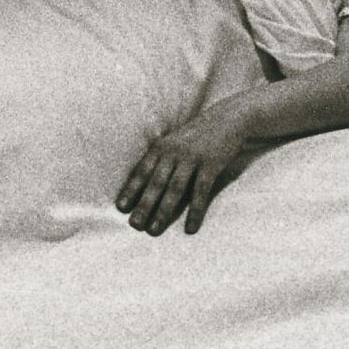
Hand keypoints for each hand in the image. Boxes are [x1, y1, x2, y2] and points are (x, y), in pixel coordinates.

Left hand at [117, 102, 250, 235]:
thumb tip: (145, 182)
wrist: (227, 118)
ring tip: (154, 230)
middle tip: (134, 225)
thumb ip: (161, 158)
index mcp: (161, 146)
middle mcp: (174, 151)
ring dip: (163, 211)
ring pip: (174, 189)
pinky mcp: (211, 165)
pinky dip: (194, 211)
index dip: (131, 189)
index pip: (142, 170)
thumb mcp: (174, 142)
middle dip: (143, 204)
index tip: (121, 207)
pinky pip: (200, 192)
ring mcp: (192, 158)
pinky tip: (190, 228)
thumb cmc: (197, 135)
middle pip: (156, 182)